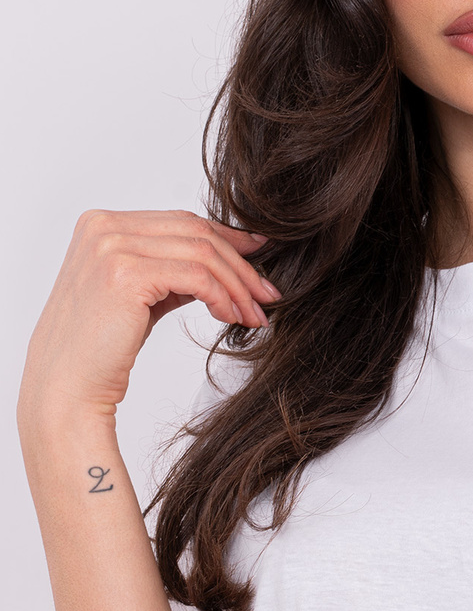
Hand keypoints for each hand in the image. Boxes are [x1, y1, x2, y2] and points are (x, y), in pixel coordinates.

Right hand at [19, 209, 279, 422]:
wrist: (66, 388)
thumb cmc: (98, 350)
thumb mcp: (139, 296)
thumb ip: (171, 270)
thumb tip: (224, 262)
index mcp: (101, 224)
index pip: (180, 222)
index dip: (226, 238)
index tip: (258, 255)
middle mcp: (103, 227)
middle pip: (195, 232)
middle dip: (240, 264)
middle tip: (267, 294)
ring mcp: (112, 247)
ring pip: (202, 253)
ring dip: (237, 286)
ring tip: (254, 315)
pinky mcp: (127, 273)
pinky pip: (197, 277)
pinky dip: (223, 297)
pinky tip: (231, 318)